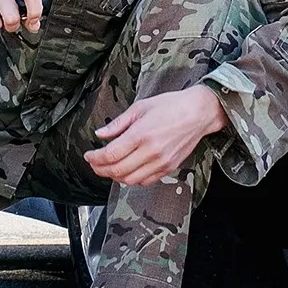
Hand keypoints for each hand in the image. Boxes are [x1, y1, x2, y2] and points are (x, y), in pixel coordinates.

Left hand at [84, 85, 228, 185]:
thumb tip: (100, 134)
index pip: (110, 155)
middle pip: (117, 170)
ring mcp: (161, 162)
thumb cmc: (171, 106)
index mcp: (141, 134)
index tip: (89, 155)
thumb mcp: (140, 107)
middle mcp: (150, 151)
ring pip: (130, 180)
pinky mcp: (169, 168)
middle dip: (101, 170)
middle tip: (94, 164)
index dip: (95, 158)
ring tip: (108, 168)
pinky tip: (127, 171)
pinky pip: (145, 181)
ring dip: (115, 177)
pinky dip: (132, 180)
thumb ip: (118, 123)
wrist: (199, 113)